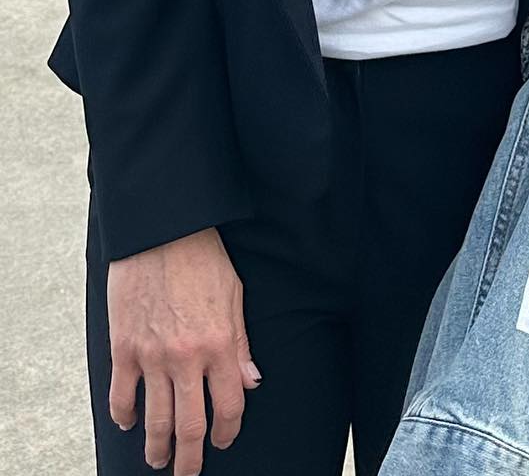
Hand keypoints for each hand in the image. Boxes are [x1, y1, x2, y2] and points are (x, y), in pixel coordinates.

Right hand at [107, 227, 260, 473]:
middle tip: (188, 472)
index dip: (227, 431)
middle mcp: (187, 358)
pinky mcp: (123, 349)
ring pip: (154, 421)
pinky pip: (121, 397)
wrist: (163, 231)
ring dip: (156, 448)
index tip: (224, 440)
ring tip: (158, 460)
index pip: (228, 406)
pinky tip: (129, 424)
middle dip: (190, 458)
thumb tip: (251, 382)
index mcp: (220, 344)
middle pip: (189, 426)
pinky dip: (124, 417)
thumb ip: (241, 344)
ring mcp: (152, 357)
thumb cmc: (204, 259)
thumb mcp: (235, 296)